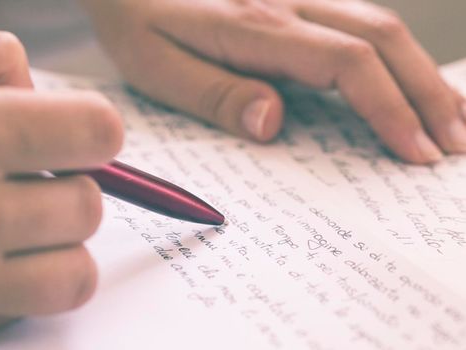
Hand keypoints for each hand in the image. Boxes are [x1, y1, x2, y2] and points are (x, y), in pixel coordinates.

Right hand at [0, 31, 122, 342]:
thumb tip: (36, 88)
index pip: (99, 133)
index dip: (90, 129)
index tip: (70, 132)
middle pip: (89, 206)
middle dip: (66, 187)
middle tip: (24, 179)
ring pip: (77, 270)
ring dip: (58, 245)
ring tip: (14, 225)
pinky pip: (35, 307)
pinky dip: (30, 285)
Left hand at [84, 0, 465, 163]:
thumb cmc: (136, 22)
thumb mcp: (158, 68)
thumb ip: (216, 95)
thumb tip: (274, 123)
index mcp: (257, 27)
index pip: (347, 64)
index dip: (390, 108)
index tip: (416, 151)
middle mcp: (288, 1)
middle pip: (382, 38)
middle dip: (426, 93)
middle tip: (454, 143)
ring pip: (380, 23)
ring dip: (420, 71)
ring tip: (451, 116)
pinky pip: (359, 18)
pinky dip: (394, 53)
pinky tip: (407, 76)